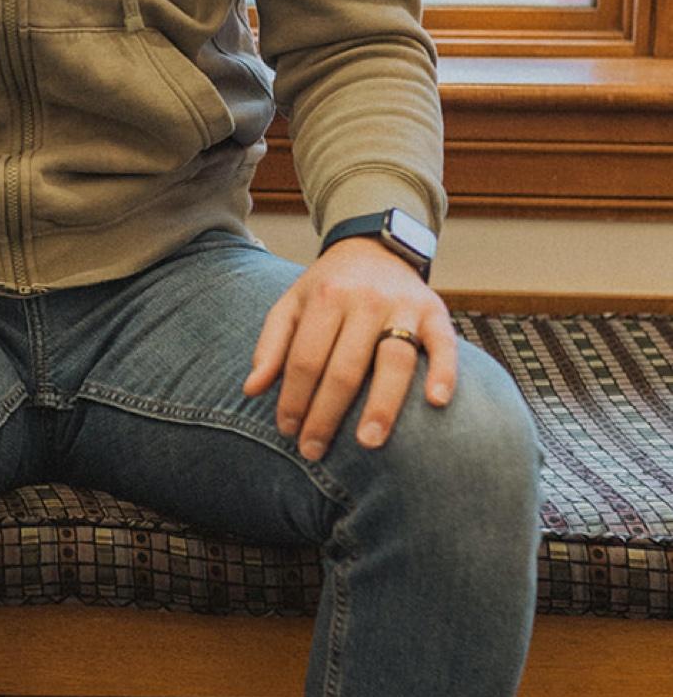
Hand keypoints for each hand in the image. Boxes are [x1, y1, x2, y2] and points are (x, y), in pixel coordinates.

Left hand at [242, 237, 455, 460]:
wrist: (375, 246)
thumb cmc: (328, 286)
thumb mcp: (291, 305)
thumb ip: (271, 345)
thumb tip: (251, 389)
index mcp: (326, 297)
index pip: (306, 358)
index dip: (294, 398)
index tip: (287, 430)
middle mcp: (366, 300)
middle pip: (346, 367)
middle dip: (327, 413)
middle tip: (314, 450)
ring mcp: (404, 306)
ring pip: (394, 360)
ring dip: (382, 405)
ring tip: (368, 442)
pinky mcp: (436, 312)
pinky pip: (444, 344)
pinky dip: (444, 372)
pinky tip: (436, 401)